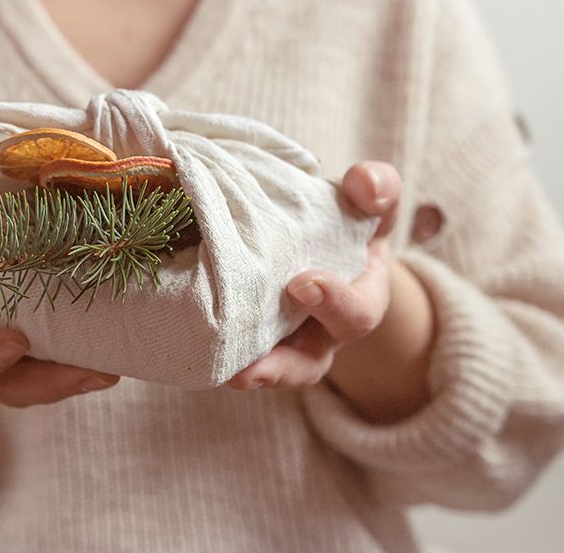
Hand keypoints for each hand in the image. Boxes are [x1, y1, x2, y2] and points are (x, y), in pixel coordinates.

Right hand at [0, 183, 118, 432]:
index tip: (12, 340)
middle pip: (7, 387)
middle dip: (48, 384)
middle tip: (89, 370)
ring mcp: (9, 349)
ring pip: (41, 381)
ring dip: (77, 377)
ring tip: (113, 365)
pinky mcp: (41, 336)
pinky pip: (63, 357)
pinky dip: (90, 352)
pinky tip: (122, 337)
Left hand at [227, 162, 434, 421]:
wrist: (315, 234)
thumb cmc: (345, 217)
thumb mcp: (367, 198)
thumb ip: (376, 187)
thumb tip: (363, 186)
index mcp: (357, 300)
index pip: (357, 315)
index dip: (334, 303)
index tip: (304, 283)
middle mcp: (320, 334)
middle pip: (306, 364)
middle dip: (282, 366)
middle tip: (252, 365)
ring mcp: (282, 342)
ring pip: (266, 373)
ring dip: (245, 375)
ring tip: (221, 377)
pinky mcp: (244, 338)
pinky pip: (232, 355)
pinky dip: (212, 352)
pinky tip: (187, 344)